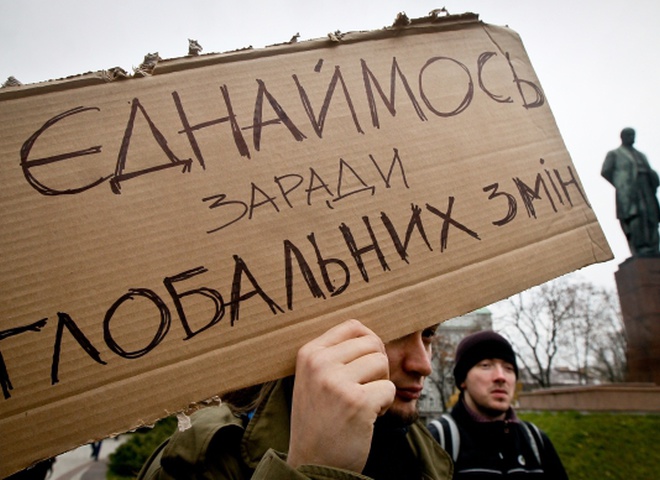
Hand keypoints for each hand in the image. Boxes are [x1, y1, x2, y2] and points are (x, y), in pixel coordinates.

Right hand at [286, 319, 394, 472]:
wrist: (311, 463)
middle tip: (367, 387)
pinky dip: (385, 405)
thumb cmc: (319, 420)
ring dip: (381, 384)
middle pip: (372, 343)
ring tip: (365, 401)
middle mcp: (320, 363)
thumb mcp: (313, 379)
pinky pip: (390, 389)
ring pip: (382, 363)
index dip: (368, 342)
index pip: (352, 326)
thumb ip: (334, 355)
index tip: (365, 364)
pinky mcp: (357, 402)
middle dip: (378, 365)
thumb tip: (369, 334)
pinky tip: (368, 417)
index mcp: (309, 353)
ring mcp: (337, 382)